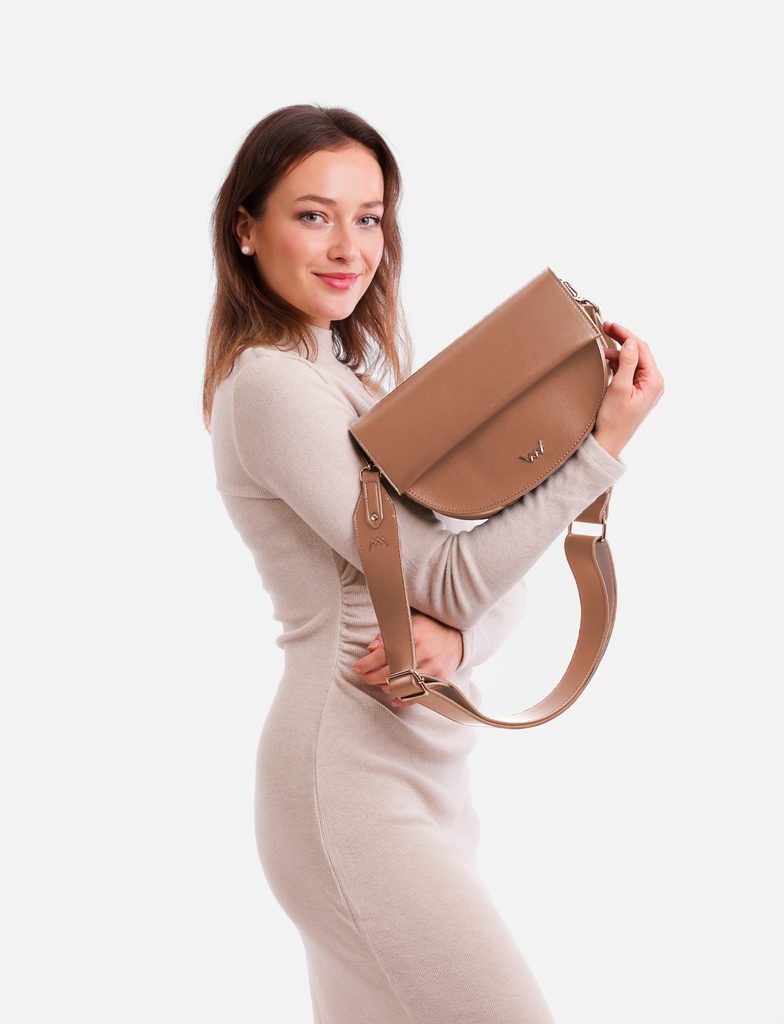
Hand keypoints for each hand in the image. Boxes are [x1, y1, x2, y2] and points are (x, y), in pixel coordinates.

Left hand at [350, 611, 463, 707]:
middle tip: (363, 676)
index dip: (367, 662)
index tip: (357, 667)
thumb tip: (371, 648)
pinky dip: (405, 699)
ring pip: (402, 685)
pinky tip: (394, 699)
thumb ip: (390, 634)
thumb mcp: (410, 622)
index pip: (383, 653)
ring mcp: (432, 668)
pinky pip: (419, 694)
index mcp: (413, 635)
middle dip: (371, 677)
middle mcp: (422, 653)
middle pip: (390, 672)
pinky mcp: (439, 679)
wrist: (458, 637)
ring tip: (378, 683)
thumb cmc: (430, 628)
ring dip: (385, 686)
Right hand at [591, 321, 664, 458]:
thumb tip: (630, 342)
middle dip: (623, 340)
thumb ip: (626, 363)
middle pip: (640, 353)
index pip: (642, 348)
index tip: (610, 325)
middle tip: (606, 327)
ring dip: (619, 352)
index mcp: (654, 382)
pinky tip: (607, 360)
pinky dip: (619, 363)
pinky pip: (630, 371)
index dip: (626, 334)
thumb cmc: (612, 420)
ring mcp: (646, 388)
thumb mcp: (619, 388)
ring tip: (602, 348)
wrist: (607, 443)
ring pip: (634, 361)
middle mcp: (654, 384)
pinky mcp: (637, 393)